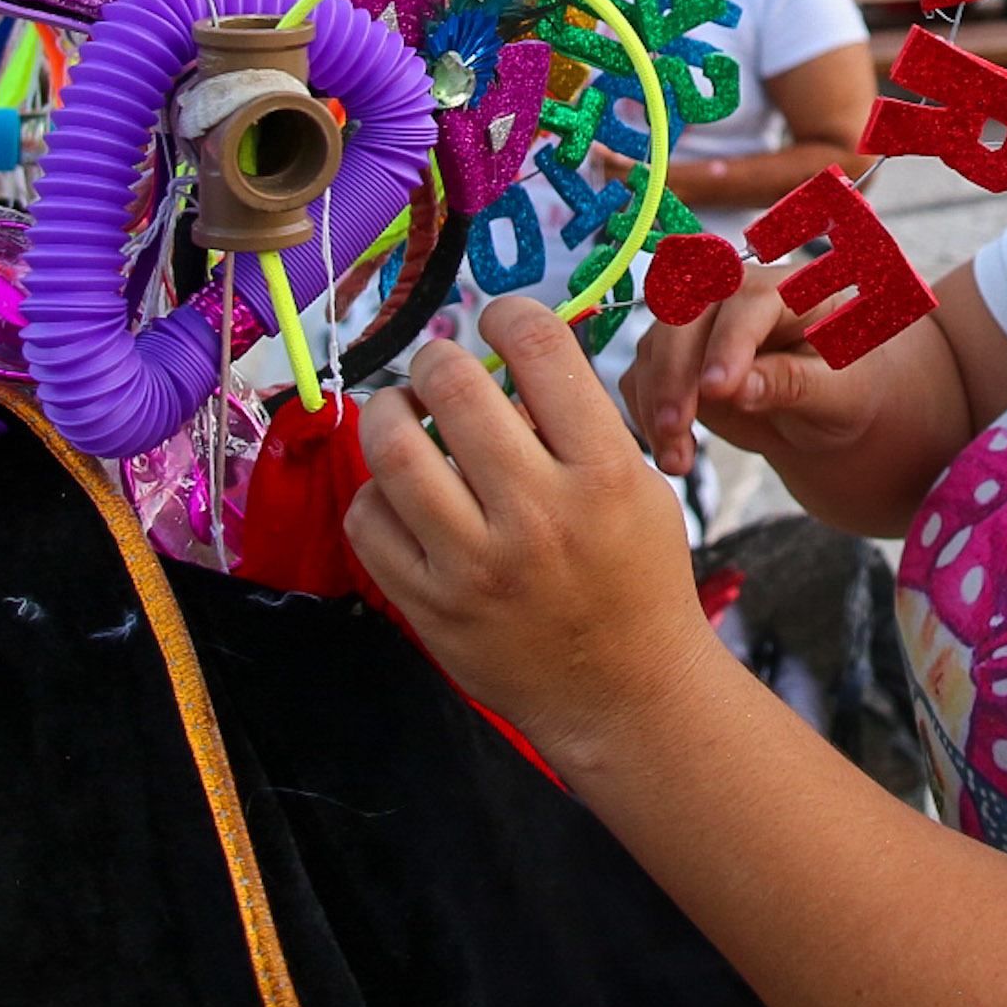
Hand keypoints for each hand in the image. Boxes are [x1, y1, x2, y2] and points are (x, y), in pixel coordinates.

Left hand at [346, 296, 718, 765]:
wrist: (625, 693)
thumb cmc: (636, 576)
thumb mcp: (638, 486)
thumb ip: (575, 422)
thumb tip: (499, 360)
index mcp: (602, 472)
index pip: (538, 347)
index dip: (508, 313)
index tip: (499, 321)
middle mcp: (537, 514)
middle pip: (450, 383)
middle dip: (437, 360)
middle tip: (441, 371)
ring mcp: (474, 566)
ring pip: (392, 447)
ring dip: (391, 412)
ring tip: (405, 415)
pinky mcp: (429, 607)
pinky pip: (367, 519)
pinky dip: (378, 492)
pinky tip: (404, 493)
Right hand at [620, 259, 881, 479]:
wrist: (823, 410)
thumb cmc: (844, 393)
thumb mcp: (839, 396)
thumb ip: (793, 383)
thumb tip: (740, 388)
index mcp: (793, 289)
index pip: (750, 302)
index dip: (730, 342)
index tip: (717, 390)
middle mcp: (737, 294)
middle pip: (687, 314)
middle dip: (674, 372)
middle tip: (676, 428)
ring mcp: (700, 322)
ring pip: (656, 346)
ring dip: (656, 402)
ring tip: (676, 460)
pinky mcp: (674, 355)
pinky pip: (642, 375)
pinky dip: (644, 412)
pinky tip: (670, 451)